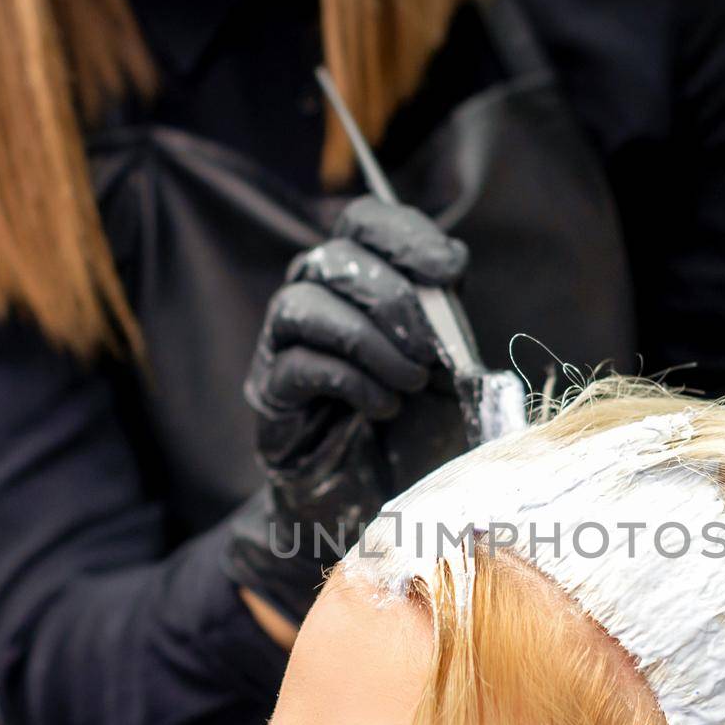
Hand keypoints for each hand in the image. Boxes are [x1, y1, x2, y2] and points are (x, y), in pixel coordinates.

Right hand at [222, 198, 468, 627]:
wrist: (380, 504)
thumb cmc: (418, 430)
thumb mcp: (453, 371)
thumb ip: (451, 326)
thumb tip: (449, 280)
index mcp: (360, 281)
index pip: (364, 221)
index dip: (405, 234)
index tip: (451, 270)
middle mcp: (313, 301)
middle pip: (334, 258)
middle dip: (394, 300)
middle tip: (430, 352)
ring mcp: (283, 347)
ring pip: (303, 304)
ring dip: (369, 340)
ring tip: (409, 383)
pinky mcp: (271, 396)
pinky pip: (297, 366)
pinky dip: (349, 381)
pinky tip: (382, 407)